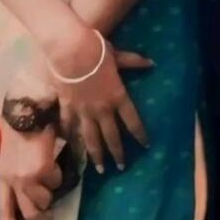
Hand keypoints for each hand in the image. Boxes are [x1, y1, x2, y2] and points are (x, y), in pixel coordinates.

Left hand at [0, 122, 62, 219]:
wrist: (27, 110)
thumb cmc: (21, 126)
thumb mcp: (13, 153)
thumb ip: (18, 168)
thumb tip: (32, 181)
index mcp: (3, 174)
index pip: (3, 206)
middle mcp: (13, 181)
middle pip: (29, 213)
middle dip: (40, 208)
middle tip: (46, 197)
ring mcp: (27, 178)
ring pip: (45, 200)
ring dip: (50, 190)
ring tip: (51, 174)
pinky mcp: (42, 171)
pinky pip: (56, 181)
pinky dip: (58, 173)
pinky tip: (54, 159)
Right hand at [46, 35, 151, 173]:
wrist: (70, 50)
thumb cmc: (96, 50)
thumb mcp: (118, 56)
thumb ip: (133, 62)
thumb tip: (152, 63)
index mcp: (117, 97)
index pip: (133, 121)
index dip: (140, 134)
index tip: (145, 145)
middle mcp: (102, 109)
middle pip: (112, 136)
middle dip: (118, 153)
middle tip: (121, 167)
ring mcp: (83, 111)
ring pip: (91, 139)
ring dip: (97, 155)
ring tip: (100, 169)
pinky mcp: (67, 108)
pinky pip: (69, 127)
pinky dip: (71, 138)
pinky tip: (73, 148)